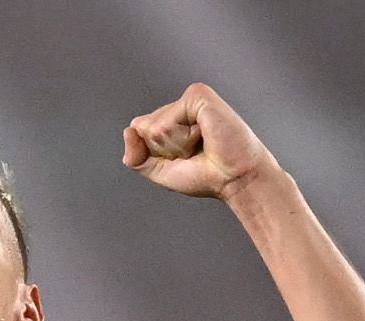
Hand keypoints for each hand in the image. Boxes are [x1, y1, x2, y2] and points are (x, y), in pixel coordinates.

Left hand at [123, 82, 276, 199]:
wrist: (236, 180)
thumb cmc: (208, 176)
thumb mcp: (161, 172)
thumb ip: (136, 157)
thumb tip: (128, 130)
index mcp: (172, 119)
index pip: (139, 131)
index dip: (156, 154)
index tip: (185, 159)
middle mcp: (179, 106)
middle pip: (144, 128)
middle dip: (166, 150)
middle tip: (195, 153)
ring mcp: (189, 99)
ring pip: (155, 127)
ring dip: (177, 146)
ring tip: (203, 145)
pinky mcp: (198, 96)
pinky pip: (169, 121)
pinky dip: (184, 137)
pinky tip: (205, 135)